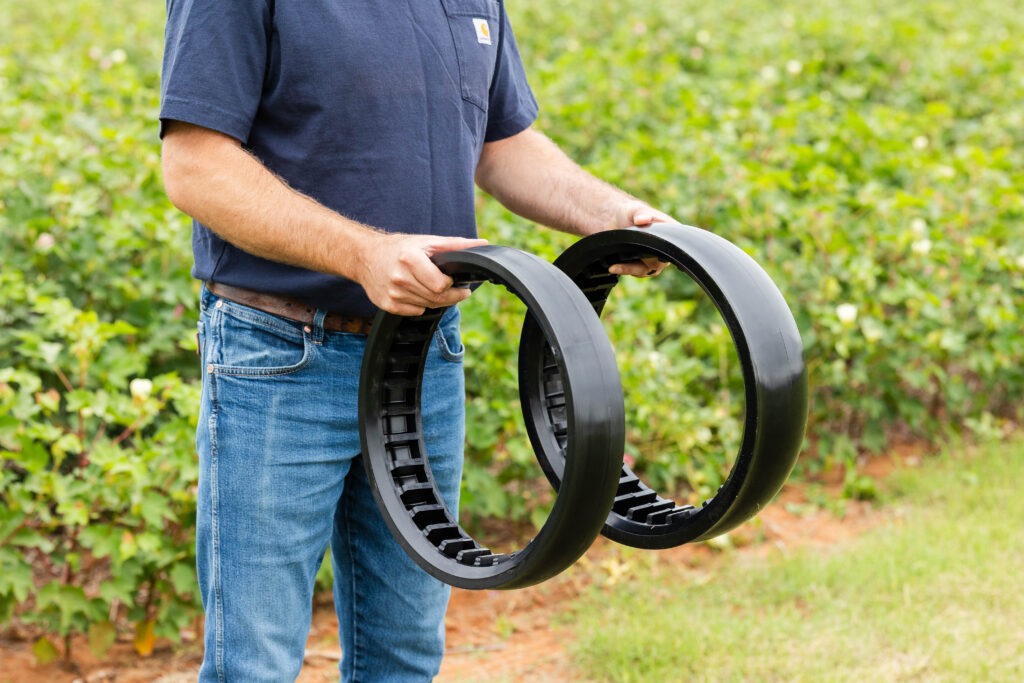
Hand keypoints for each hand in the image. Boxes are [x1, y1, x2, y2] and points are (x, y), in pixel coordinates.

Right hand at [358, 233, 487, 314]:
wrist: (365, 257)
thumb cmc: (399, 248)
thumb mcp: (427, 241)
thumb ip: (456, 245)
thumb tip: (482, 245)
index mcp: (410, 260)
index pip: (441, 285)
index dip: (452, 285)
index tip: (454, 280)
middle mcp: (400, 278)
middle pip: (437, 298)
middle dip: (450, 295)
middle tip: (455, 288)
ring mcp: (393, 294)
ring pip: (428, 306)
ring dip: (436, 299)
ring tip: (432, 287)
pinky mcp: (387, 306)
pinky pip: (415, 312)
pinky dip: (421, 304)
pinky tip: (417, 292)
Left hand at [606, 202, 674, 277]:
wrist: (617, 222)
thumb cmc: (631, 213)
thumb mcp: (634, 209)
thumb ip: (640, 213)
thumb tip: (642, 219)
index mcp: (670, 233)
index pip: (672, 246)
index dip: (661, 250)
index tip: (647, 251)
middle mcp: (665, 249)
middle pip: (658, 262)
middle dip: (642, 262)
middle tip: (624, 260)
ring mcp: (654, 259)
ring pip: (646, 270)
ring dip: (630, 269)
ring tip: (614, 267)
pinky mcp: (643, 266)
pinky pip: (637, 273)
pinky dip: (626, 270)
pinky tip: (614, 267)